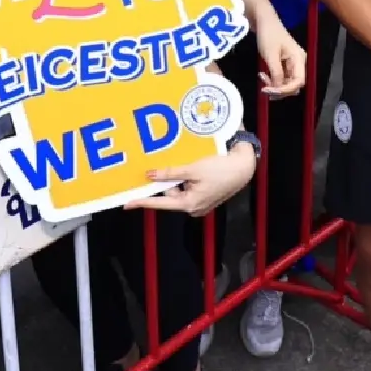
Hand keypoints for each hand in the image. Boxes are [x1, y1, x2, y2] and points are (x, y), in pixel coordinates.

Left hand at [128, 139, 257, 215]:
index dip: (142, 202)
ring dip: (175, 178)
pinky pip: (188, 188)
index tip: (126, 204)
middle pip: (169, 195)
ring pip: (179, 190)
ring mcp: (200, 202)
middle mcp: (194, 207)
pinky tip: (186, 167)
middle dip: (163, 182)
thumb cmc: (221, 169)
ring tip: (176, 164)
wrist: (244, 167)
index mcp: (189, 204)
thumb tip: (150, 175)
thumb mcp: (192, 169)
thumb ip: (170, 173)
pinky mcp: (206, 195)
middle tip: (152, 170)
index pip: (160, 203)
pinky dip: (184, 179)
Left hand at [253, 11, 306, 97]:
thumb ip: (276, 72)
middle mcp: (298, 63)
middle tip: (264, 88)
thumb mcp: (271, 54)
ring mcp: (291, 65)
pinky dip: (272, 80)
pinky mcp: (284, 65)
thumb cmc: (268, 35)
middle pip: (293, 85)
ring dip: (275, 85)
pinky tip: (263, 75)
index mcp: (299, 59)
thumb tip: (278, 88)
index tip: (271, 91)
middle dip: (279, 89)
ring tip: (262, 78)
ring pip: (286, 84)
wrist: (263, 22)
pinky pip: (281, 78)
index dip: (286, 90)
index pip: (299, 81)